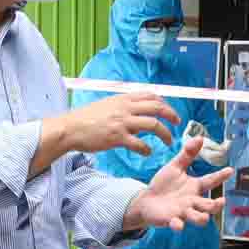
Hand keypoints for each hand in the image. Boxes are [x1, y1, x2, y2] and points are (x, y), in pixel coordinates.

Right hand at [56, 90, 177, 159]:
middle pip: (157, 107)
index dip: (165, 103)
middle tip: (177, 123)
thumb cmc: (86, 119)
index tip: (169, 111)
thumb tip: (138, 116)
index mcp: (123, 99)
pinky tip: (148, 152)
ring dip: (165, 134)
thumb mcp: (107, 105)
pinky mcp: (117, 137)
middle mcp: (125, 108)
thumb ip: (124, 108)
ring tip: (168, 141)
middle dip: (172, 115)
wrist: (70, 128)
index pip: (151, 96)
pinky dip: (147, 149)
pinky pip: (139, 143)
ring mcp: (122, 122)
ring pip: (153, 124)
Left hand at [122, 133, 230, 232]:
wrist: (147, 201)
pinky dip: (178, 225)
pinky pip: (177, 225)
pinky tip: (177, 223)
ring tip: (204, 217)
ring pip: (198, 218)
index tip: (230, 170)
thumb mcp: (175, 167)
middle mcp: (192, 201)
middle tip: (221, 201)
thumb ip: (187, 154)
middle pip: (209, 205)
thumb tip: (200, 137)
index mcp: (194, 187)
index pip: (211, 181)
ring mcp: (183, 212)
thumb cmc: (164, 184)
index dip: (221, 176)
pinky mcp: (171, 220)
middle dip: (216, 205)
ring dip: (201, 217)